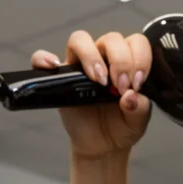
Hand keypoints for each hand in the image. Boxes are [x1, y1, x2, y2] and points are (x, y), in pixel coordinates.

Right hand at [30, 30, 152, 159]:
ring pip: (80, 39)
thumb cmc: (122, 126)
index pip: (135, 42)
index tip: (138, 83)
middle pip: (111, 39)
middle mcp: (104, 58)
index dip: (140, 58)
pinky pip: (42, 58)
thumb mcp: (138, 121)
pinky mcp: (60, 77)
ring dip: (91, 56)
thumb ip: (140, 108)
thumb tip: (131, 96)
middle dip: (120, 61)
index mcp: (128, 63)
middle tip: (121, 87)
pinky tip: (53, 66)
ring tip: (100, 81)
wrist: (104, 144)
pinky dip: (44, 58)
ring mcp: (80, 65)